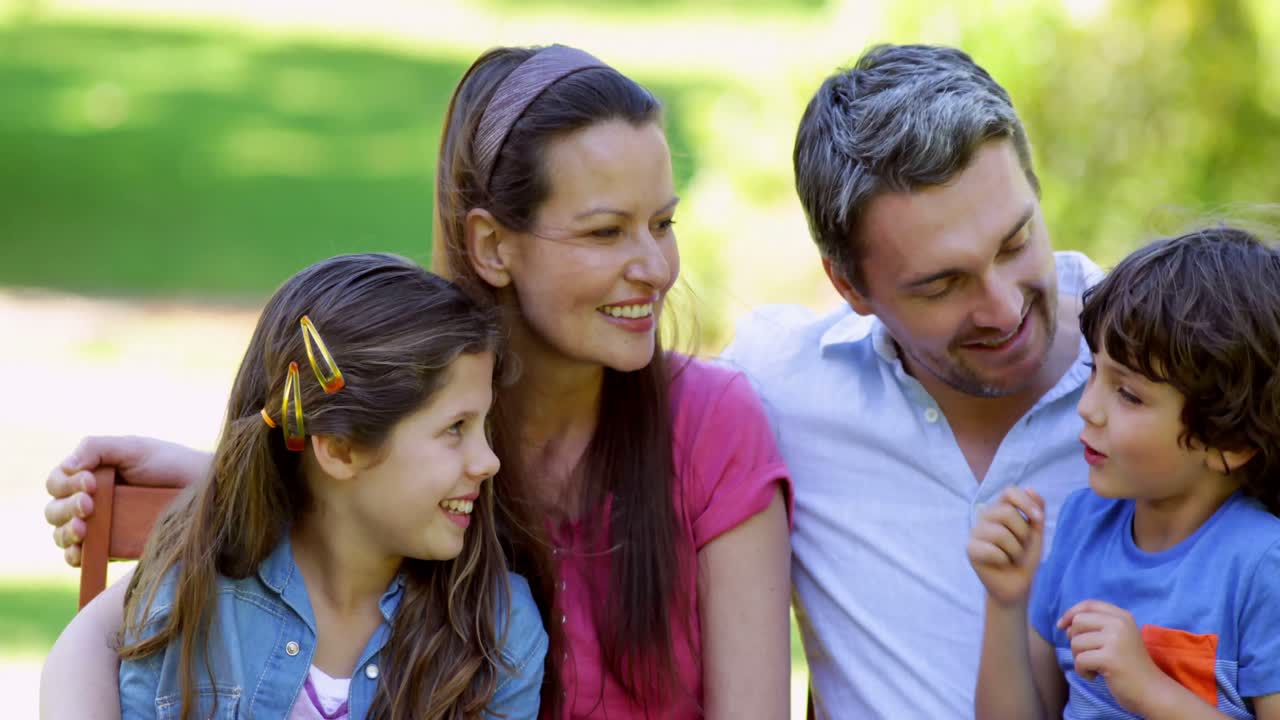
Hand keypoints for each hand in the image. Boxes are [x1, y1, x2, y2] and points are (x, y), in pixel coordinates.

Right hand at [45, 436, 201, 566]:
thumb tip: (68, 467)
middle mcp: (91, 502)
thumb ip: (97, 448)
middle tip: (90, 505)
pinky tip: (81, 551)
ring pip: (62, 534)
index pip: (57, 483)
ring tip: (83, 528)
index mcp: (90, 475)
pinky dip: (74, 555)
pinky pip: (81, 558)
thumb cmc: (170, 464)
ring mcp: (100, 527)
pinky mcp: (111, 549)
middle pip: (54, 510)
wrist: (203, 490)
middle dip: (66, 508)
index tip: (91, 482)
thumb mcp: (133, 448)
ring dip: (66, 532)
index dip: (66, 484)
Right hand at [967, 487, 1045, 605]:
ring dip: (1015, 550)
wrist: (1017, 584)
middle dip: (1023, 533)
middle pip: (1007, 512)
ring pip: (1000, 533)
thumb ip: (1035, 511)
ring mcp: (975, 532)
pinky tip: (1001, 563)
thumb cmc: (1025, 557)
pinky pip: (992, 550)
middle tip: (1021, 546)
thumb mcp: (1036, 532)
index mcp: (1000, 509)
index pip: (1009, 491)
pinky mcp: (970, 549)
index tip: (1038, 519)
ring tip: (1012, 557)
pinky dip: (1004, 559)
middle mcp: (984, 517)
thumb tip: (1030, 488)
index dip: (1025, 502)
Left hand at [1058, 600, 1166, 714]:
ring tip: (1095, 667)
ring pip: (1076, 642)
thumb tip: (1065, 623)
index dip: (1070, 613)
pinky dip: (1082, 671)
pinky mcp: (1110, 658)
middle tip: (1088, 654)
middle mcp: (1120, 623)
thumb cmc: (1129, 666)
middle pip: (1078, 621)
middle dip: (1075, 640)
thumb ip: (1097, 625)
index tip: (1061, 626)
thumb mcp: (1117, 638)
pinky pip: (1080, 660)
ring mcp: (1116, 640)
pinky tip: (1095, 676)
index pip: (1089, 605)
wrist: (1152, 691)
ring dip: (1079, 658)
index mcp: (1122, 616)